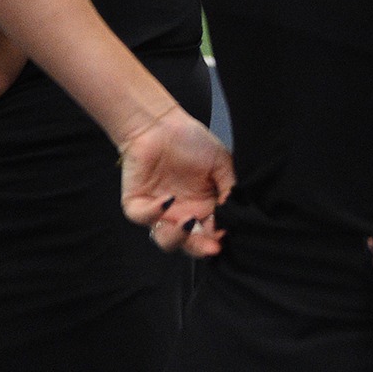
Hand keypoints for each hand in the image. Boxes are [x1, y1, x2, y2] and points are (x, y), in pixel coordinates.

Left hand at [118, 105, 232, 256]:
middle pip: (188, 243)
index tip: (225, 236)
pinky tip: (168, 200)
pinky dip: (154, 212)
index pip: (210, 232)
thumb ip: (230, 188)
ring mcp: (159, 212)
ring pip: (164, 239)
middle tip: (210, 246)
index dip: (216, 238)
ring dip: (177, 237)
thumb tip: (235, 212)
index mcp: (203, 208)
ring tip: (189, 223)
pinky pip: (143, 217)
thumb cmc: (193, 141)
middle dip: (199, 247)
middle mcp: (181, 214)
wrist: (161, 125)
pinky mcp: (137, 203)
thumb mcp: (222, 163)